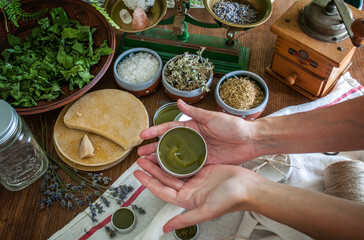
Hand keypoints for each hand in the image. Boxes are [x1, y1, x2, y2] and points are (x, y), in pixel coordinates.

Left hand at [134, 158, 259, 232]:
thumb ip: (185, 219)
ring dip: (162, 163)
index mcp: (187, 200)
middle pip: (165, 179)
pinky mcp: (203, 169)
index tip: (137, 174)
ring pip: (174, 170)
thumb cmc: (231, 200)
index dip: (148, 183)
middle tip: (140, 160)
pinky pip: (186, 163)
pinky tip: (171, 150)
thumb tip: (166, 229)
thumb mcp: (206, 211)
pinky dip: (177, 157)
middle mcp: (189, 190)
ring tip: (150, 154)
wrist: (249, 187)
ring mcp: (196, 179)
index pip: (162, 191)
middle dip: (152, 170)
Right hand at [138, 99, 257, 164]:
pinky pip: (187, 168)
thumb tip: (178, 100)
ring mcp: (197, 152)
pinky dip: (176, 172)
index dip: (155, 131)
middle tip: (140, 154)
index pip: (169, 129)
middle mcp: (192, 140)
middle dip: (154, 149)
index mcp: (192, 127)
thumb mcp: (212, 117)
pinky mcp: (204, 163)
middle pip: (168, 145)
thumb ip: (195, 112)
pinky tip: (166, 175)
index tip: (142, 135)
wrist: (250, 140)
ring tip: (148, 165)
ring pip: (175, 158)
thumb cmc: (233, 125)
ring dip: (162, 161)